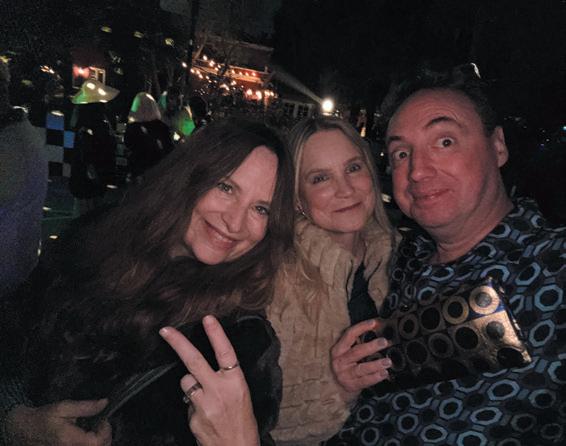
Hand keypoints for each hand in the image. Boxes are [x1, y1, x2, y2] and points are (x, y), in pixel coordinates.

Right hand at [4, 400, 110, 445]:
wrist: (22, 431)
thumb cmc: (42, 418)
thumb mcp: (63, 407)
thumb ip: (86, 407)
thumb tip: (105, 403)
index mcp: (69, 440)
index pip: (97, 442)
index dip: (106, 430)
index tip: (102, 419)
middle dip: (105, 436)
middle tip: (100, 423)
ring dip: (99, 441)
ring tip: (94, 430)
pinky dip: (91, 445)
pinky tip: (87, 437)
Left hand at [160, 315, 259, 445]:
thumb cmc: (242, 422)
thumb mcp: (241, 395)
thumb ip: (223, 380)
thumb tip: (200, 371)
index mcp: (237, 382)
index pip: (226, 353)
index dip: (216, 334)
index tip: (207, 318)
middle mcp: (220, 390)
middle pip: (194, 361)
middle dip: (178, 343)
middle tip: (165, 330)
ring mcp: (205, 404)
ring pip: (186, 381)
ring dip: (190, 384)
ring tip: (204, 398)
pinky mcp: (193, 417)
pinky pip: (187, 402)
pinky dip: (192, 405)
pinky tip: (204, 416)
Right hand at [331, 318, 391, 393]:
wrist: (336, 387)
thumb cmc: (346, 364)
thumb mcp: (347, 352)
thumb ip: (358, 342)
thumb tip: (378, 326)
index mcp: (338, 349)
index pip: (349, 335)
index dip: (361, 327)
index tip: (374, 322)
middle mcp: (339, 361)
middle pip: (357, 352)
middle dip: (372, 346)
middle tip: (384, 342)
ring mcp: (344, 375)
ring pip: (362, 368)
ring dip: (376, 364)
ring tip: (388, 361)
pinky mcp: (351, 386)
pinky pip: (365, 381)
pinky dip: (375, 377)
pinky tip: (384, 373)